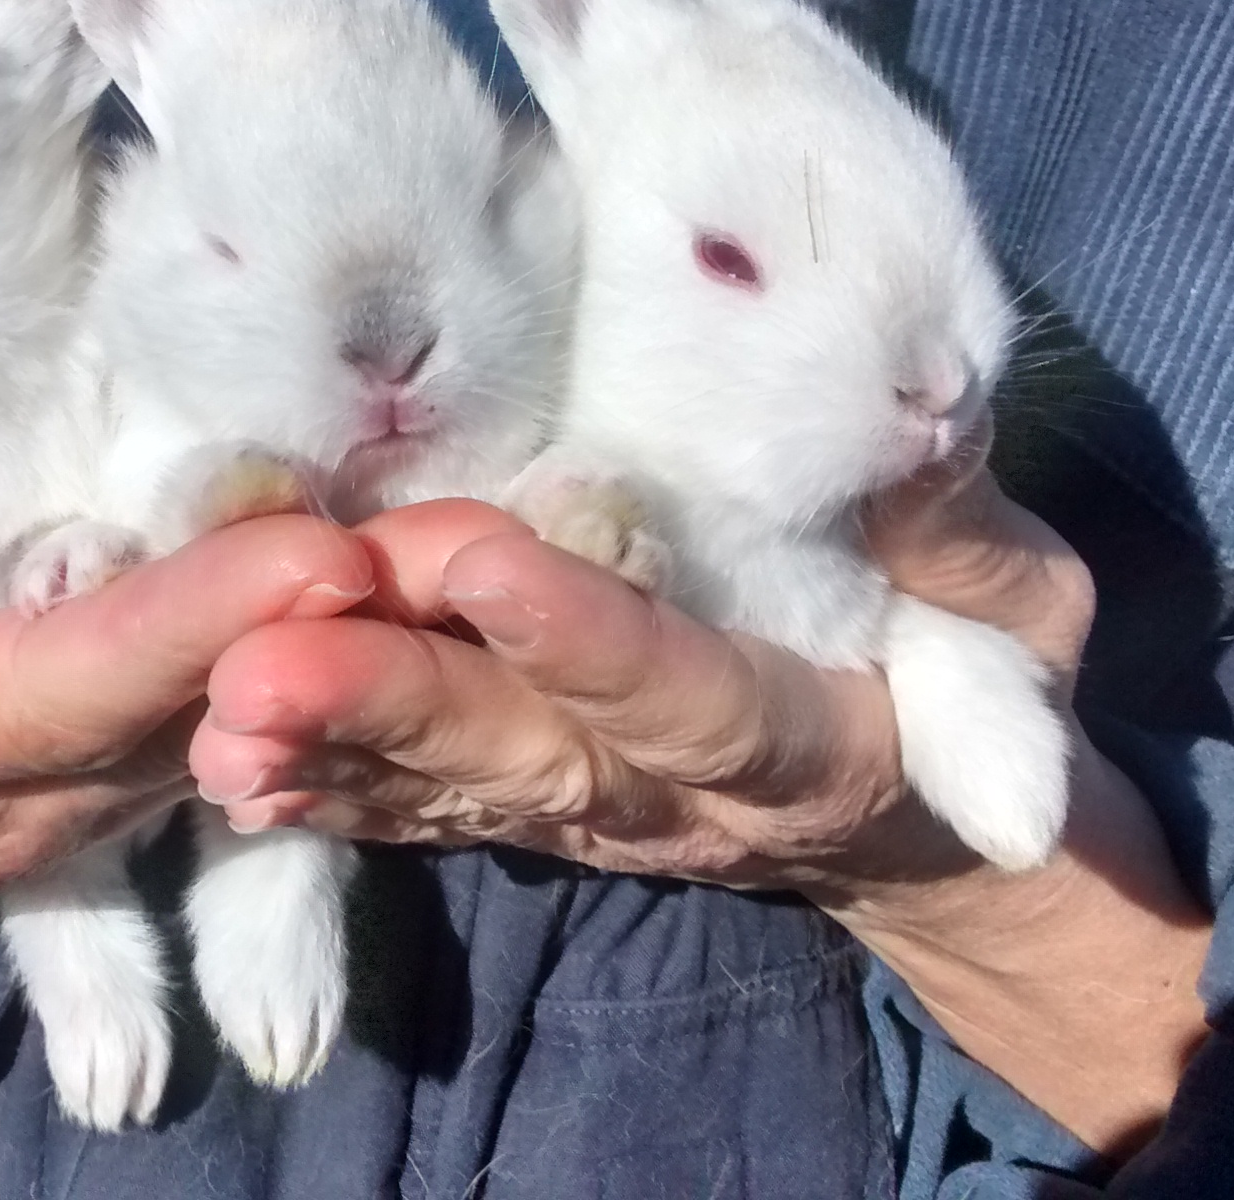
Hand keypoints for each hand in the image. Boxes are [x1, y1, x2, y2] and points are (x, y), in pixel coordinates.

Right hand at [0, 393, 372, 1083]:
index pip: (70, 679)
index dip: (191, 621)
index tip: (308, 556)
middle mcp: (28, 791)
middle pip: (193, 704)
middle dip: (314, 627)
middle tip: (440, 528)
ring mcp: (94, 804)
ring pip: (230, 722)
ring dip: (335, 649)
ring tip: (448, 540)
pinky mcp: (126, 788)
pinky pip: (224, 723)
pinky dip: (306, 665)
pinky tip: (389, 580)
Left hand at [189, 438, 1210, 1153]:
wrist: (923, 821)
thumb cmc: (981, 670)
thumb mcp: (1016, 599)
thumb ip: (956, 527)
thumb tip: (910, 412)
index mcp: (810, 736)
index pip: (688, 689)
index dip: (584, 636)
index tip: (473, 561)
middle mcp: (680, 796)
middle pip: (529, 751)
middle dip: (395, 705)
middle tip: (266, 668)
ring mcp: (592, 812)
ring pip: (452, 787)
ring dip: (332, 753)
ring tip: (217, 718)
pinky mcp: (530, 809)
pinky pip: (421, 808)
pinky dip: (328, 791)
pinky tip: (222, 766)